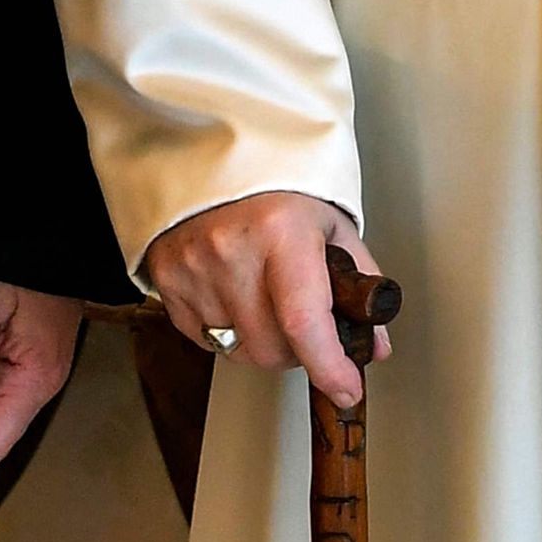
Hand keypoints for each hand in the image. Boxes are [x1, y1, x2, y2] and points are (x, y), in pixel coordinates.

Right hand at [142, 192, 393, 405]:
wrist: (212, 153)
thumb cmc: (279, 188)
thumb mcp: (329, 223)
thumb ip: (360, 285)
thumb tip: (375, 347)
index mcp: (280, 229)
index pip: (303, 320)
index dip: (328, 366)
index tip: (347, 388)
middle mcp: (231, 250)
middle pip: (270, 348)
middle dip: (298, 353)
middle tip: (308, 328)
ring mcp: (193, 267)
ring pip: (237, 351)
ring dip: (262, 344)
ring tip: (269, 303)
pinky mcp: (166, 279)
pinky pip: (203, 339)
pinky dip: (226, 333)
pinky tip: (237, 298)